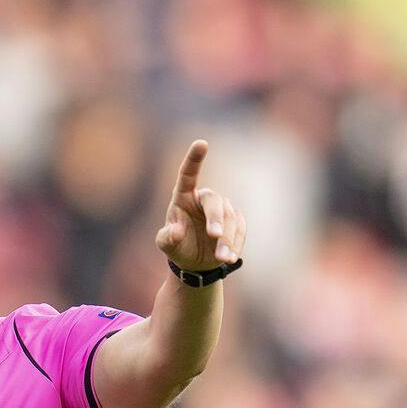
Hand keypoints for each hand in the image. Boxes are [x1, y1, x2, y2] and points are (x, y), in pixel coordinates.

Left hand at [156, 140, 245, 273]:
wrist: (196, 263)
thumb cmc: (178, 247)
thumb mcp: (166, 245)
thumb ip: (167, 238)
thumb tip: (176, 230)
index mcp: (183, 197)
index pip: (188, 174)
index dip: (194, 159)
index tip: (201, 143)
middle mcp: (203, 199)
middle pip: (214, 201)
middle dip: (216, 218)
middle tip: (214, 235)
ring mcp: (222, 209)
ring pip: (229, 218)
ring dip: (227, 239)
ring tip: (222, 258)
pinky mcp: (235, 221)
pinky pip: (240, 229)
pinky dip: (236, 243)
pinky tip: (229, 257)